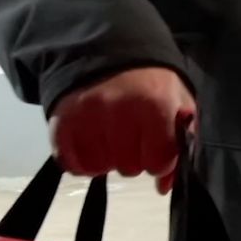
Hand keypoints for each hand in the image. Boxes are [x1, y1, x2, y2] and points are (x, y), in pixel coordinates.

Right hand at [49, 67, 195, 194]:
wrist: (110, 53)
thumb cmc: (150, 83)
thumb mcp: (178, 103)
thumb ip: (180, 145)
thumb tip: (163, 187)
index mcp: (155, 104)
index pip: (158, 162)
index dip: (159, 158)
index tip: (155, 145)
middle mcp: (119, 109)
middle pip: (129, 168)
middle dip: (134, 157)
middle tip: (131, 134)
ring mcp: (86, 115)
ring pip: (100, 168)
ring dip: (107, 158)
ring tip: (111, 134)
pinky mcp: (60, 121)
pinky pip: (71, 164)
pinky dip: (81, 161)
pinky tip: (91, 142)